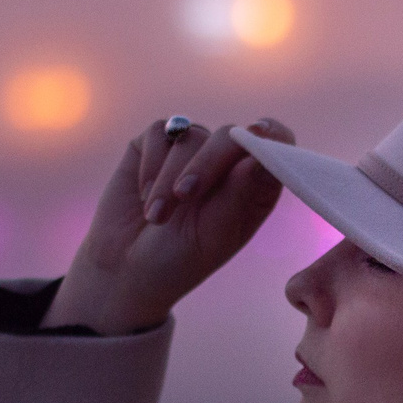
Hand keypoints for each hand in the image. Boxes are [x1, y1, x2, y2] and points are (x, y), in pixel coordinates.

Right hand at [42, 117, 294, 333]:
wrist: (125, 269)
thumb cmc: (179, 259)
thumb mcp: (214, 234)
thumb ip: (239, 192)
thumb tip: (262, 151)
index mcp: (254, 185)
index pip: (277, 144)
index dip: (271, 136)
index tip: (259, 136)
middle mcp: (227, 162)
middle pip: (231, 136)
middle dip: (207, 164)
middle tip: (184, 195)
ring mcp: (192, 150)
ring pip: (191, 135)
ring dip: (169, 178)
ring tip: (155, 217)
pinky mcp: (156, 144)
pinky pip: (159, 133)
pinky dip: (151, 164)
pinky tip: (144, 196)